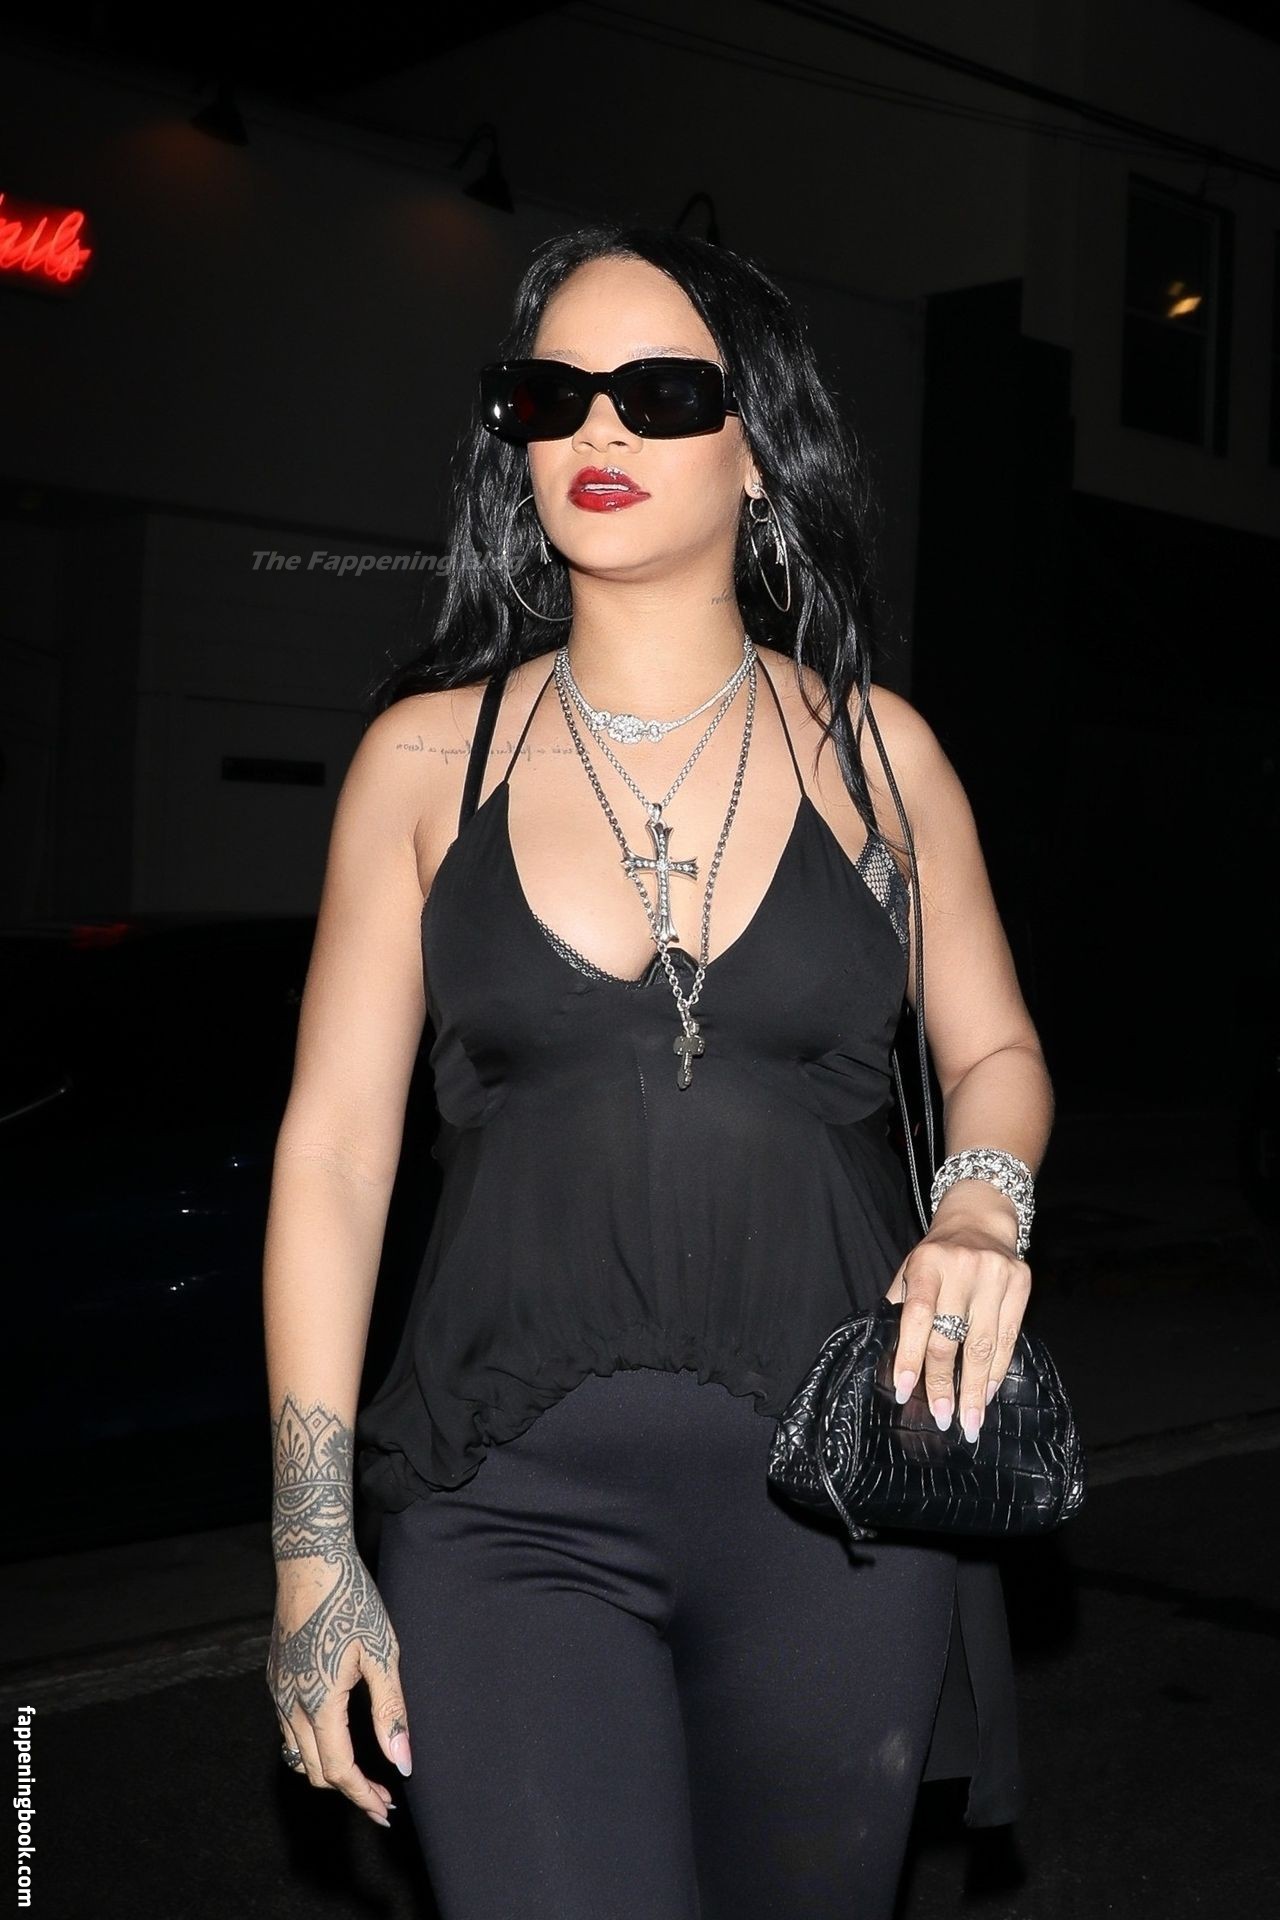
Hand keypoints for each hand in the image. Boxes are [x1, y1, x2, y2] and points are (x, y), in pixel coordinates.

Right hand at [266, 1547, 410, 1826]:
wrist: (310, 1560)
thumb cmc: (352, 1601)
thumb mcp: (382, 1653)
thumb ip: (390, 1711)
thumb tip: (402, 1762)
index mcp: (319, 1702)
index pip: (339, 1770)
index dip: (363, 1796)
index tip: (387, 1810)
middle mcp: (290, 1702)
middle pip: (315, 1770)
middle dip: (349, 1790)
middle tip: (381, 1797)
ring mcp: (278, 1689)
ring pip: (297, 1752)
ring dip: (328, 1769)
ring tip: (362, 1774)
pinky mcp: (275, 1675)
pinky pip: (288, 1727)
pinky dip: (312, 1744)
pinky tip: (336, 1734)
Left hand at [884, 1220, 1031, 1441]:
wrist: (978, 1220)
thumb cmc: (936, 1256)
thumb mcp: (910, 1271)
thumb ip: (900, 1309)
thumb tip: (891, 1362)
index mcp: (927, 1263)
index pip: (917, 1315)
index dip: (909, 1356)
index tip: (904, 1391)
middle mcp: (963, 1267)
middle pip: (951, 1336)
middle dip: (944, 1383)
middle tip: (941, 1418)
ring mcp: (996, 1274)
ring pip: (985, 1344)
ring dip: (977, 1388)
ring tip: (970, 1420)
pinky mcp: (1021, 1282)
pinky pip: (1009, 1338)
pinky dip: (998, 1370)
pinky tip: (989, 1392)